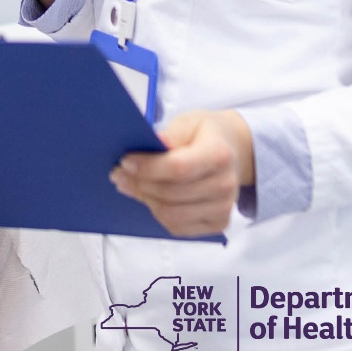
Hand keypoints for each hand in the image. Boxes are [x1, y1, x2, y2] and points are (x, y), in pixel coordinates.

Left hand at [109, 110, 254, 236]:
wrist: (234, 149)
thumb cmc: (206, 134)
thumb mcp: (188, 122)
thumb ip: (169, 135)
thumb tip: (150, 144)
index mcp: (219, 154)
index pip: (179, 168)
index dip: (148, 168)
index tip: (125, 162)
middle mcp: (225, 185)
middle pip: (172, 194)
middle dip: (139, 184)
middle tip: (118, 174)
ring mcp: (224, 208)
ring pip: (173, 215)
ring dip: (145, 200)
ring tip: (128, 185)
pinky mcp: (218, 223)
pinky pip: (179, 228)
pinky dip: (158, 214)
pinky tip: (148, 198)